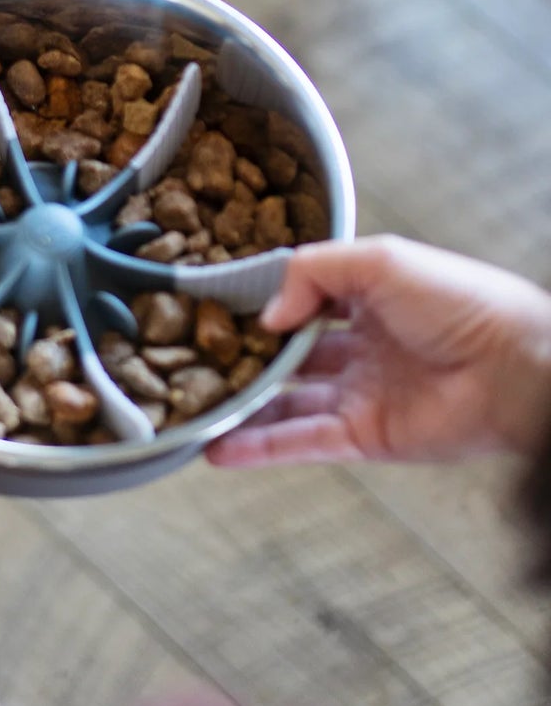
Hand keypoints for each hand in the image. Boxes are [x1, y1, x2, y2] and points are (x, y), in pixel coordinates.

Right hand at [208, 235, 550, 469]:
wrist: (515, 367)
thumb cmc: (463, 302)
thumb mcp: (380, 260)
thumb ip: (313, 273)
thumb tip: (267, 314)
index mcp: (368, 296)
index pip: (300, 298)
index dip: (259, 301)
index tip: (213, 305)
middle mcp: (362, 345)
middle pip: (288, 355)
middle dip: (242, 358)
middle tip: (189, 359)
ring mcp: (361, 393)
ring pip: (286, 401)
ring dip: (241, 407)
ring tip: (191, 410)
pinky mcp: (365, 436)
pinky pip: (302, 440)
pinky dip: (259, 446)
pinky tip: (217, 446)